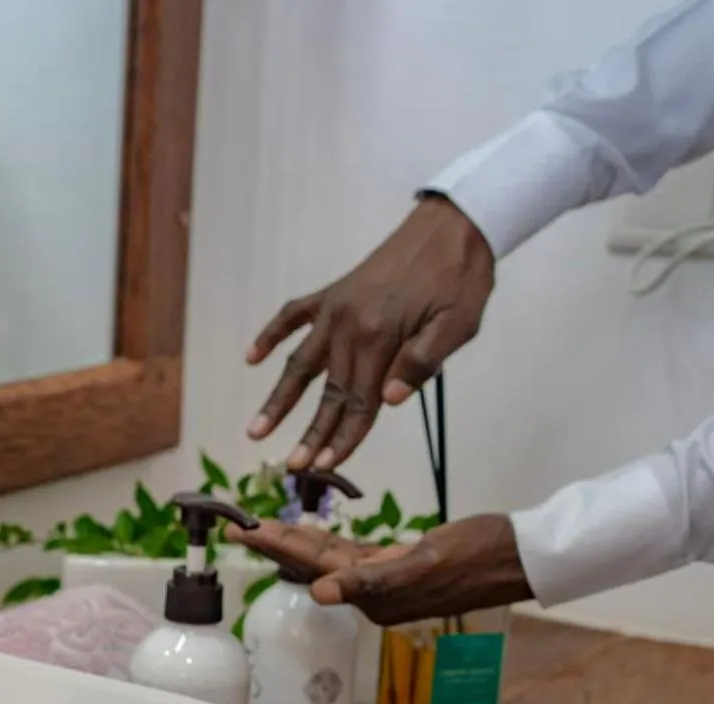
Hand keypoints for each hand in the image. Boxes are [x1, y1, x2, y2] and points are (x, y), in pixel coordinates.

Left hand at [226, 513, 531, 626]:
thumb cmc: (478, 555)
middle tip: (238, 526)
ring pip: (329, 558)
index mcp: (375, 595)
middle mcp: (375, 593)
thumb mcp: (424, 564)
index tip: (241, 530)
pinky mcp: (401, 566)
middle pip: (312, 564)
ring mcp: (388, 580)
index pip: (312, 567)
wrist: (520, 555)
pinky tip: (314, 537)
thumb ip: (370, 581)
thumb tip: (319, 594)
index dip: (275, 546)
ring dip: (296, 543)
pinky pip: (354, 555)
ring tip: (264, 527)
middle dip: (275, 544)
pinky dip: (330, 544)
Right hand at [245, 195, 494, 470]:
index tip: (325, 466)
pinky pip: (292, 315)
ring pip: (300, 362)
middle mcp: (348, 324)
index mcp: (380, 335)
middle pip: (328, 391)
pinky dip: (270, 335)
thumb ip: (422, 362)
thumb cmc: (462, 278)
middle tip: (292, 468)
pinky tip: (251, 357)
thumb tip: (389, 399)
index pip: (359, 400)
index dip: (343, 437)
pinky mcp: (333, 292)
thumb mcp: (458, 324)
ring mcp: (335, 307)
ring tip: (256, 430)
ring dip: (278, 399)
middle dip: (311, 433)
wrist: (453, 224)